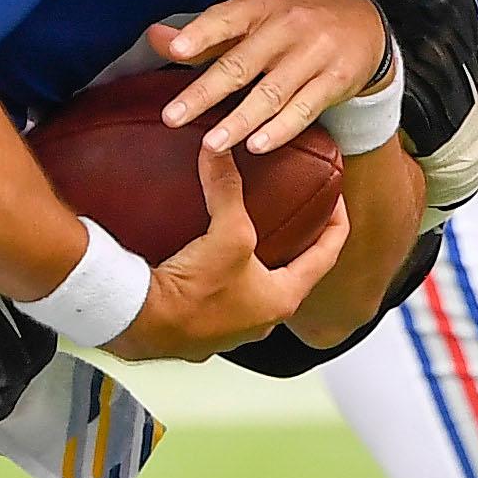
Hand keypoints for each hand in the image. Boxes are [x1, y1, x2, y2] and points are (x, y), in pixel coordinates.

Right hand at [107, 147, 349, 361]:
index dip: (337, 224)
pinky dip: (222, 275)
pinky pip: (220, 297)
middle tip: (293, 214)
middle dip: (294, 244)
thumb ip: (228, 189)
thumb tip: (221, 148)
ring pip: (254, 288)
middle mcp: (261, 320)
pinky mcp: (199, 328)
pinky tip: (206, 255)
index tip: (337, 201)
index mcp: (282, 299)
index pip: (326, 256)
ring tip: (251, 230)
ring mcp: (230, 329)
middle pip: (291, 274)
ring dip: (256, 262)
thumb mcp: (226, 234)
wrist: (140, 321)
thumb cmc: (194, 291)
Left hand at [151, 0, 390, 154]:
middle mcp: (288, 27)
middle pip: (242, 63)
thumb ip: (208, 32)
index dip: (200, 34)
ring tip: (212, 143)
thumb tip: (156, 39)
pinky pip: (304, 109)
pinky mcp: (336, 80)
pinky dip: (280, 130)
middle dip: (205, 92)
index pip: (227, 18)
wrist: (366, 21)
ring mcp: (314, 54)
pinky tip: (258, 144)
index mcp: (263, 5)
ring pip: (271, 92)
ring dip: (240, 120)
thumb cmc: (299, 17)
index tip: (176, 50)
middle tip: (173, 116)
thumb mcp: (257, 13)